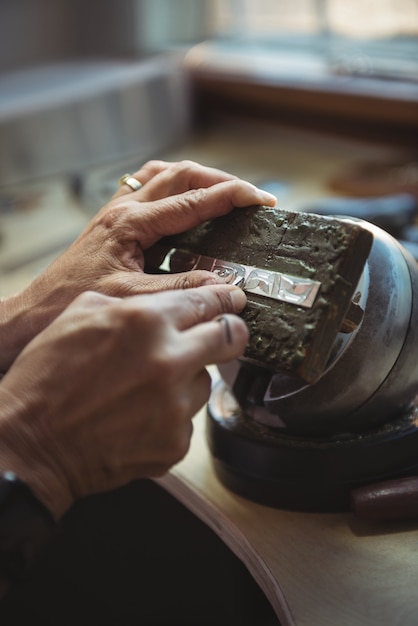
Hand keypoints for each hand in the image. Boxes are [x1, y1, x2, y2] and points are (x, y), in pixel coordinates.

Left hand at [0, 160, 274, 370]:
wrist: (39, 310)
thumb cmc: (77, 304)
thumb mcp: (135, 299)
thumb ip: (181, 289)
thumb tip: (224, 286)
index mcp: (132, 223)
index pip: (194, 200)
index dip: (232, 197)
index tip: (261, 201)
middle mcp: (124, 209)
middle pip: (182, 174)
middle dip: (221, 180)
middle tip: (250, 196)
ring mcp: (117, 211)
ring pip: (164, 175)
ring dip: (197, 178)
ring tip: (224, 192)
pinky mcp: (113, 221)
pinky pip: (147, 188)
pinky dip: (173, 187)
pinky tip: (184, 202)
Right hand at [0, 284, 248, 518]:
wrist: (32, 442)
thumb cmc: (47, 377)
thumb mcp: (81, 313)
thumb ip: (132, 302)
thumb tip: (169, 302)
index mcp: (146, 322)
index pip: (208, 301)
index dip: (224, 299)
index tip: (233, 300)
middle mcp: (169, 361)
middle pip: (230, 337)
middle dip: (229, 332)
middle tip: (223, 334)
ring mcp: (176, 406)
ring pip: (206, 380)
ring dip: (187, 378)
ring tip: (147, 386)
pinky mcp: (176, 442)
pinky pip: (188, 418)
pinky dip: (171, 414)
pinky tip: (139, 414)